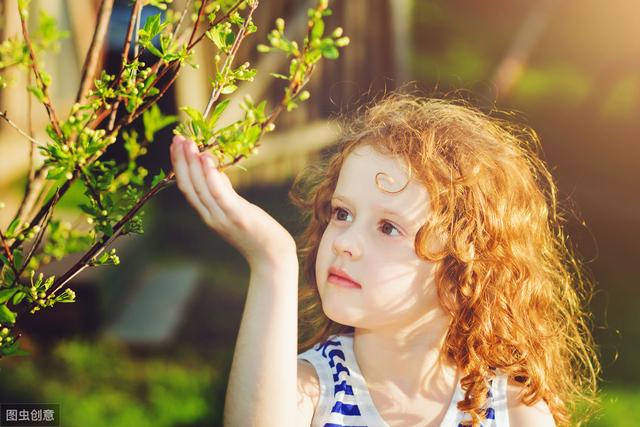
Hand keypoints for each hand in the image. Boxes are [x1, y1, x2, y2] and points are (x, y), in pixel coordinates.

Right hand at [169, 135, 296, 268]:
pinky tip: (207, 159)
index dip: (179, 167)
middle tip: (176, 138)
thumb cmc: (258, 233)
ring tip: (188, 143)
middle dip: (181, 161)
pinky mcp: (237, 216)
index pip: (187, 188)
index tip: (175, 145)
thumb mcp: (238, 209)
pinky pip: (220, 195)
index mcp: (209, 215)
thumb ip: (225, 193)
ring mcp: (222, 217)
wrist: (273, 258)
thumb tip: (214, 172)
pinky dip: (211, 177)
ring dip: (192, 164)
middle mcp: (211, 217)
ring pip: (201, 188)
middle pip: (189, 186)